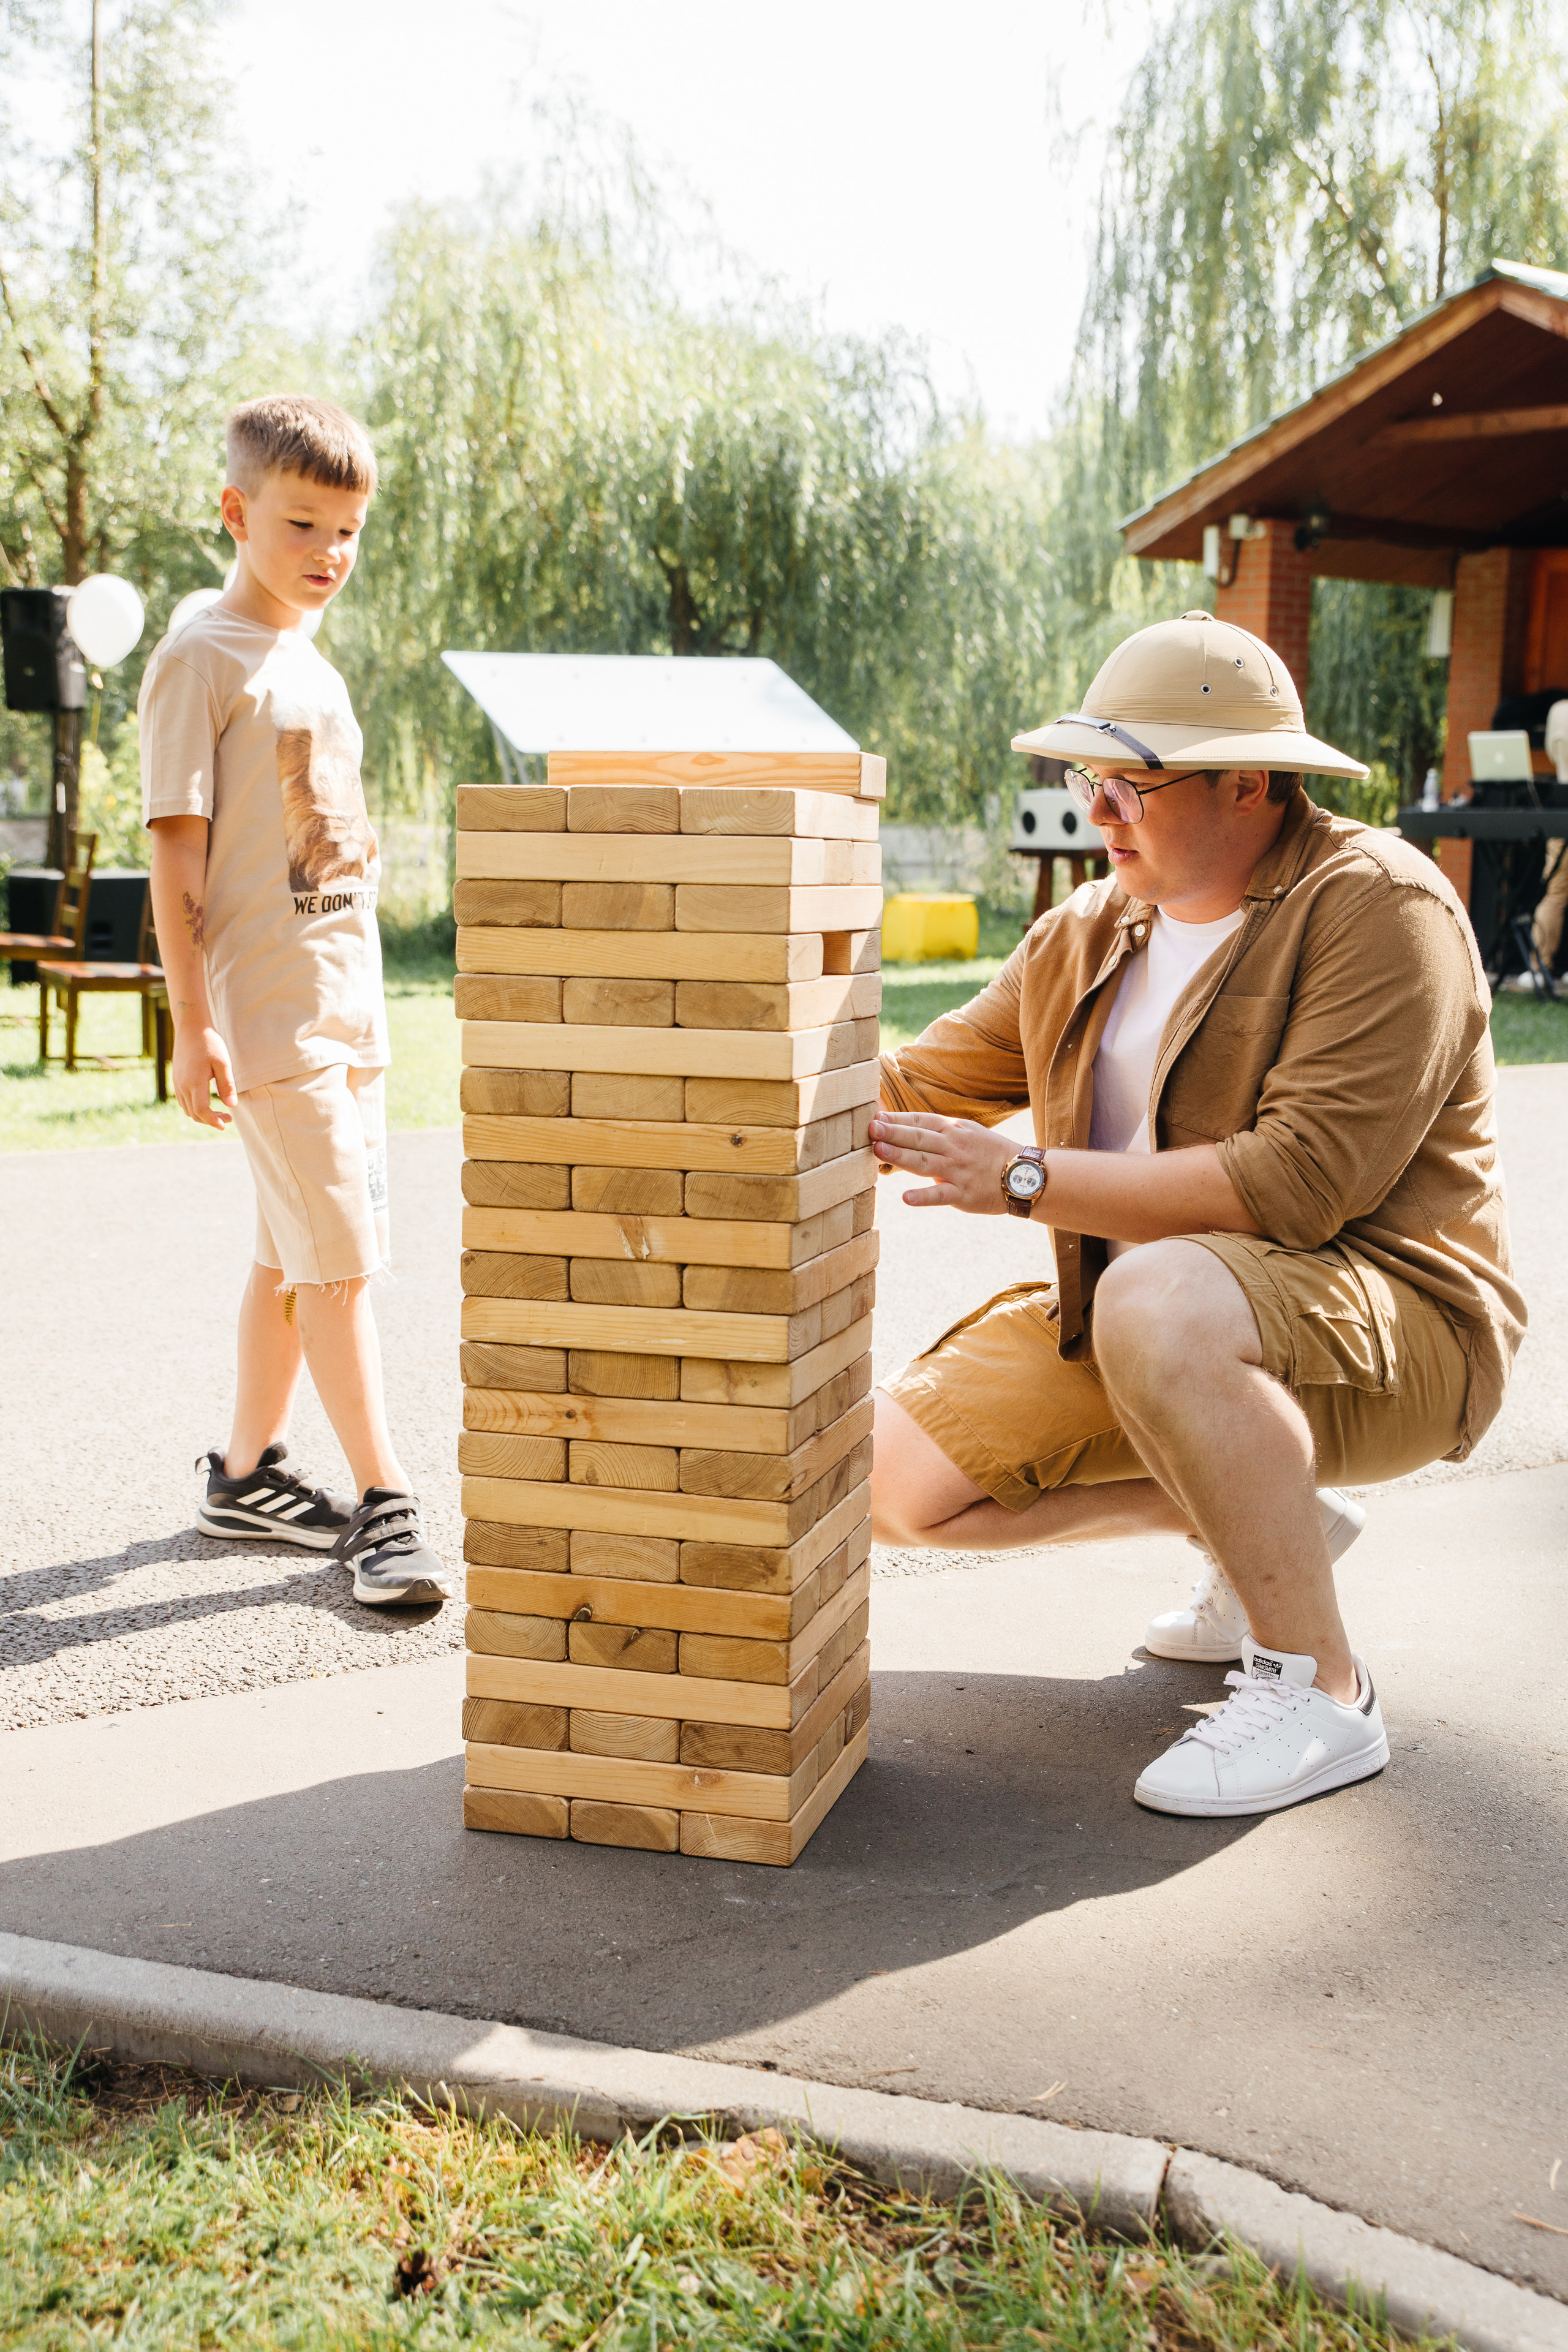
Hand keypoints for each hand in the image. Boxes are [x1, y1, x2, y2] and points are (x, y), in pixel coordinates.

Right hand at [171, 1023, 235, 1128]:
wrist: (191, 1027)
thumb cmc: (210, 1043)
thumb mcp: (223, 1063)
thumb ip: (227, 1085)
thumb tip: (232, 1106)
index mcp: (194, 1082)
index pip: (201, 1111)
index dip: (213, 1121)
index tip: (225, 1124)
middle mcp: (182, 1085)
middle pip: (194, 1114)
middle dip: (210, 1120)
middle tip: (228, 1118)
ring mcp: (177, 1083)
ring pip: (187, 1109)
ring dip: (202, 1115)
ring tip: (219, 1112)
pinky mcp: (176, 1079)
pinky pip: (182, 1101)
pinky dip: (194, 1108)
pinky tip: (206, 1103)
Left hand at [868, 1109, 1016, 1213]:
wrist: (1023, 1174)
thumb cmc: (988, 1152)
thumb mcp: (965, 1132)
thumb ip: (937, 1130)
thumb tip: (903, 1126)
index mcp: (953, 1130)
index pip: (920, 1121)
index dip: (897, 1119)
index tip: (875, 1116)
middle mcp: (953, 1147)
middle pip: (919, 1139)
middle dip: (893, 1133)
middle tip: (870, 1128)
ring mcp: (958, 1170)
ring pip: (925, 1162)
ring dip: (901, 1156)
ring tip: (879, 1151)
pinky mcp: (963, 1194)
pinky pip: (941, 1195)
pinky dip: (923, 1196)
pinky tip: (906, 1198)